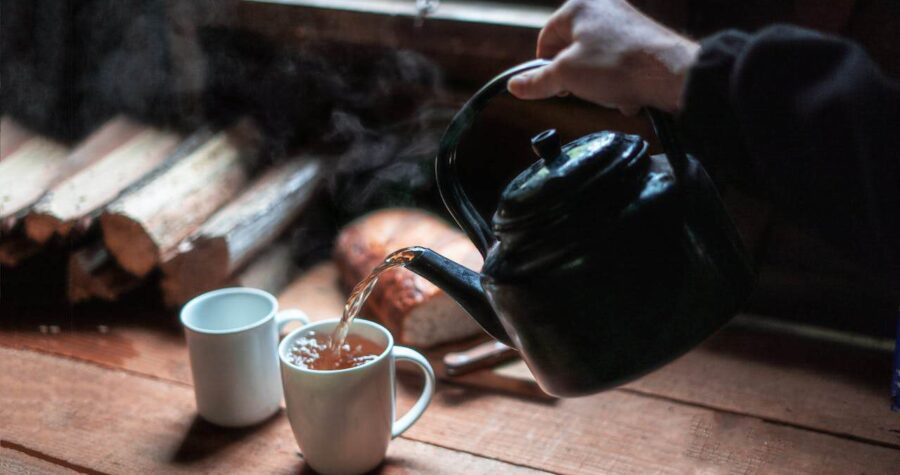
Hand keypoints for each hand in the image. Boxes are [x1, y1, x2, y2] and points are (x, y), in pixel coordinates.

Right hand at [507, 0, 699, 113]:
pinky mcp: (640, 38)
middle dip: (576, 77)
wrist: (670, 74)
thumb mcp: (566, 76)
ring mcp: (623, 21)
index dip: (545, 67)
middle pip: (571, 50)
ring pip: (595, 60)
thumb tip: (515, 86)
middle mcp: (601, 6)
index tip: (552, 87)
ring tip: (610, 91)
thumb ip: (537, 81)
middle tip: (584, 90)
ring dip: (598, 83)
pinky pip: (617, 63)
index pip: (546, 39)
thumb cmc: (617, 65)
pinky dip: (618, 80)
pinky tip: (626, 92)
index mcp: (578, 6)